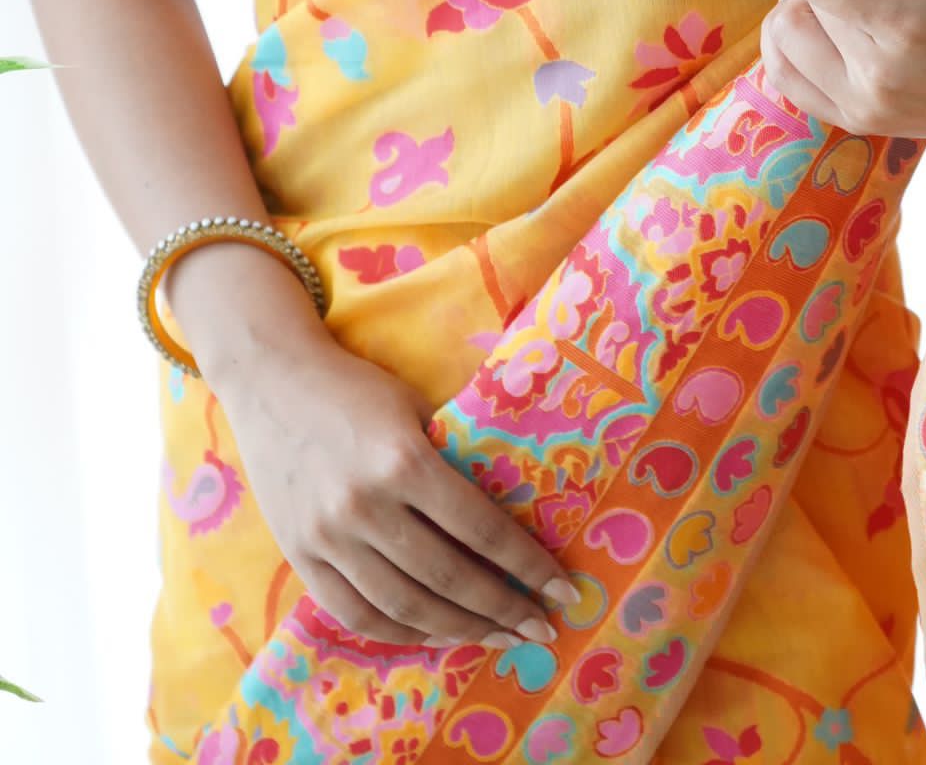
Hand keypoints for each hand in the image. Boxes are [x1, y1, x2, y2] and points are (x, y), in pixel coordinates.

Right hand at [213, 325, 578, 649]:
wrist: (271, 379)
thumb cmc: (357, 388)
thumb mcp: (416, 408)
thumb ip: (454, 459)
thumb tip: (514, 511)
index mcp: (402, 460)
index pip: (480, 529)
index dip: (528, 565)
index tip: (564, 590)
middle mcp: (365, 505)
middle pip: (448, 578)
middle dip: (504, 609)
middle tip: (542, 628)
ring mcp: (327, 537)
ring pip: (405, 607)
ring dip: (461, 630)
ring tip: (501, 637)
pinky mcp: (300, 556)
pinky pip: (357, 613)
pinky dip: (402, 633)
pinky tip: (439, 633)